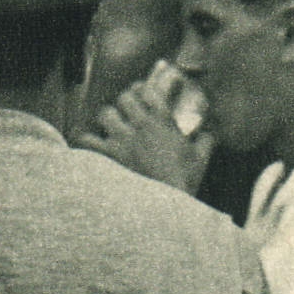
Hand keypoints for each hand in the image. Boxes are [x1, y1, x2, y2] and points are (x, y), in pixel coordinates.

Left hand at [77, 60, 213, 193]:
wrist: (165, 205)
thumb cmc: (185, 180)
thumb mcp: (201, 158)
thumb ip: (205, 140)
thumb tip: (208, 133)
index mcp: (162, 122)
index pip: (148, 91)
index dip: (144, 88)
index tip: (144, 92)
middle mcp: (140, 126)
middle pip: (124, 98)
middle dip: (126, 101)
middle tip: (128, 108)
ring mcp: (122, 140)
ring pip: (105, 114)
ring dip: (108, 117)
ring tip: (111, 124)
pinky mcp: (109, 157)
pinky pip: (87, 140)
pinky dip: (85, 139)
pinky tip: (87, 139)